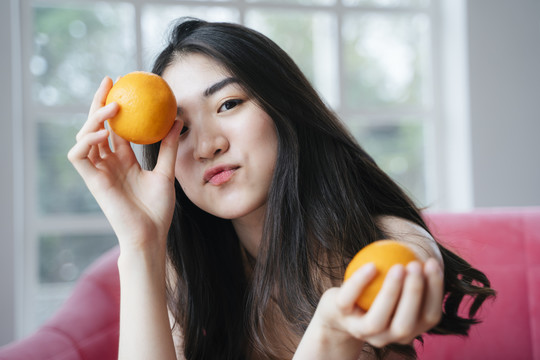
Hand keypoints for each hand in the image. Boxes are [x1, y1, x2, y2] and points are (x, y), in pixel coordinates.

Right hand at [68, 76, 181, 251]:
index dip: (116, 108)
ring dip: (94, 118)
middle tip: (110, 81)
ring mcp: (98, 172)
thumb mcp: (166, 172)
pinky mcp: (92, 181)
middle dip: (98, 102)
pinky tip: (104, 133)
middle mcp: (108, 163)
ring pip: (84, 137)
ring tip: (113, 106)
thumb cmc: (158, 208)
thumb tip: (177, 119)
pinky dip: (87, 141)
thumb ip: (167, 146)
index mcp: (123, 161)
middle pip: (97, 126)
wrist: (151, 234)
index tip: (125, 86)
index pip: (115, 128)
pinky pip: (79, 156)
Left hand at [311, 259, 442, 353]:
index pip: (429, 317)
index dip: (435, 292)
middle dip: (414, 294)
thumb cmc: (376, 292)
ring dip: (391, 292)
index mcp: (407, 330)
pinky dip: (361, 282)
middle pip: (405, 324)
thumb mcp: (396, 285)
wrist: (339, 310)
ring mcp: (361, 331)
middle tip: (415, 265)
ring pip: (377, 320)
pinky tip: (372, 265)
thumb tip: (430, 248)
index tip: (432, 264)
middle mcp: (387, 337)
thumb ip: (411, 274)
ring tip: (398, 267)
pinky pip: (350, 299)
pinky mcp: (340, 317)